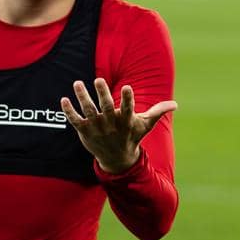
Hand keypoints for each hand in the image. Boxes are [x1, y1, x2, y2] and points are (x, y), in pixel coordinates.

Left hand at [61, 79, 176, 173]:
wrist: (117, 160)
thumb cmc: (132, 137)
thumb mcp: (145, 125)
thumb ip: (158, 112)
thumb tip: (175, 105)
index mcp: (125, 121)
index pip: (127, 108)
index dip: (127, 99)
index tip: (126, 87)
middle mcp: (110, 124)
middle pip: (105, 107)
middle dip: (102, 93)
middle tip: (99, 79)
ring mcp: (96, 128)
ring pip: (88, 111)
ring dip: (82, 97)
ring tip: (77, 83)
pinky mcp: (84, 131)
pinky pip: (75, 120)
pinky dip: (69, 111)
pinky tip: (64, 99)